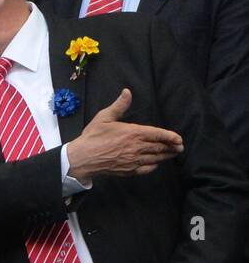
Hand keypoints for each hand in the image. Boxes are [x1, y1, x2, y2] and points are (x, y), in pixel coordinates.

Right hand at [64, 88, 182, 184]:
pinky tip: (156, 163)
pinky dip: (154, 165)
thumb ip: (119, 105)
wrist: (83, 157)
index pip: (157, 134)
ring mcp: (134, 160)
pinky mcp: (130, 170)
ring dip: (166, 156)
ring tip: (173, 154)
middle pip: (159, 147)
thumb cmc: (92, 136)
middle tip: (180, 147)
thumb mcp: (104, 117)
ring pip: (155, 158)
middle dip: (172, 147)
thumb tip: (127, 92)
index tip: (179, 139)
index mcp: (132, 133)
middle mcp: (137, 147)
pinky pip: (147, 168)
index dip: (170, 136)